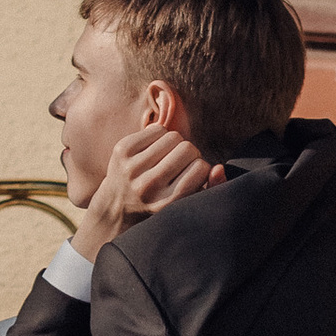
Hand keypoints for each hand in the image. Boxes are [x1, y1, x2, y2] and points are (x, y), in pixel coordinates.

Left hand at [72, 126, 219, 263]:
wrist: (116, 206)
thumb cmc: (159, 204)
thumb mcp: (185, 205)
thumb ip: (209, 189)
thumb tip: (219, 168)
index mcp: (166, 203)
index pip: (201, 168)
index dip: (201, 168)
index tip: (191, 176)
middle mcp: (148, 187)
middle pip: (188, 149)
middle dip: (189, 154)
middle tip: (179, 165)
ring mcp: (132, 167)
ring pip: (173, 136)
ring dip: (175, 145)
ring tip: (166, 158)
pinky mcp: (122, 150)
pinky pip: (157, 129)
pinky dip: (160, 137)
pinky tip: (154, 152)